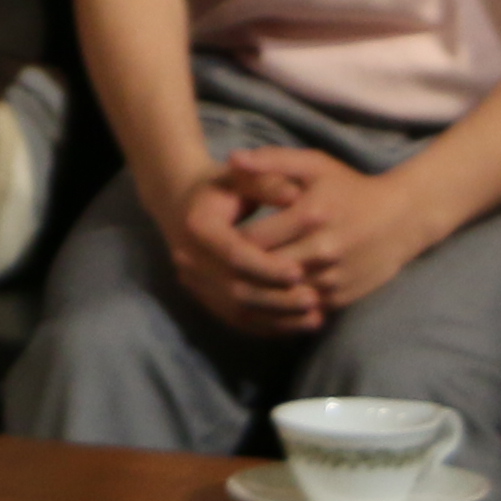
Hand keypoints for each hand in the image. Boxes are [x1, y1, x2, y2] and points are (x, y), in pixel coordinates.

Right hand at [150, 156, 328, 336]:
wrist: (186, 202)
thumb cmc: (223, 185)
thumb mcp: (243, 175)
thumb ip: (268, 184)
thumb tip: (295, 195)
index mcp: (198, 226)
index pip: (234, 254)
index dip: (267, 266)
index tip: (299, 271)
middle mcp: (190, 258)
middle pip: (235, 289)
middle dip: (277, 297)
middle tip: (313, 299)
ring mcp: (196, 283)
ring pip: (238, 311)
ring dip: (278, 317)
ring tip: (314, 316)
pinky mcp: (206, 298)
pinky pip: (238, 320)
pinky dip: (270, 326)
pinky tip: (299, 324)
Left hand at [228, 146, 442, 311]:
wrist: (402, 219)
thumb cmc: (351, 188)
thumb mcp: (314, 165)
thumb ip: (272, 161)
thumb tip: (232, 159)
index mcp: (311, 214)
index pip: (253, 240)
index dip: (229, 244)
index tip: (216, 241)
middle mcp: (323, 249)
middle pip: (263, 270)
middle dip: (237, 270)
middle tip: (216, 268)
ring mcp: (333, 277)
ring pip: (280, 295)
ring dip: (256, 292)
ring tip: (232, 284)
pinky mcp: (341, 298)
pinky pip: (300, 308)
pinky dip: (281, 306)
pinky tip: (263, 298)